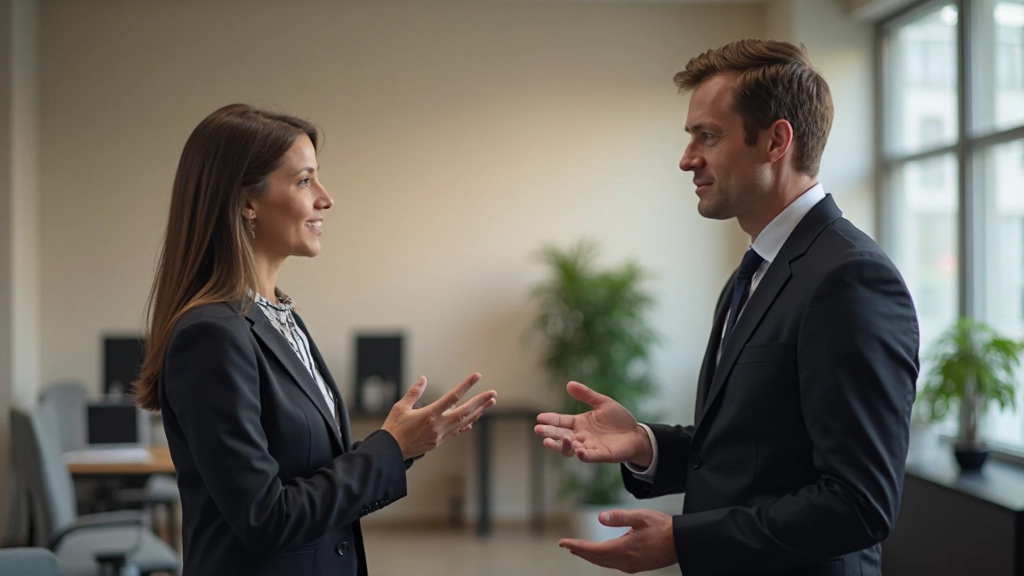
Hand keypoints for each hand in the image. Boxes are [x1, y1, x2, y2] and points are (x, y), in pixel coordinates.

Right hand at [382, 373, 495, 459]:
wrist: (390, 451)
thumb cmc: (394, 428)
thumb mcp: (401, 407)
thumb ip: (414, 392)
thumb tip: (423, 379)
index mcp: (429, 414)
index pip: (452, 397)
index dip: (466, 386)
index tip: (476, 377)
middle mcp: (438, 425)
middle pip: (465, 411)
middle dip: (480, 401)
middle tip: (493, 393)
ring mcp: (440, 435)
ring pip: (464, 422)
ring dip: (478, 412)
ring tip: (489, 403)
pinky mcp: (439, 441)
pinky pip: (456, 432)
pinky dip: (466, 425)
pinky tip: (473, 421)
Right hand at [534, 381, 652, 466]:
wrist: (636, 434)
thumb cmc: (619, 419)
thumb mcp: (603, 403)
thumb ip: (586, 395)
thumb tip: (569, 384)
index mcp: (579, 423)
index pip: (561, 421)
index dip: (550, 420)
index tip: (539, 418)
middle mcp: (581, 436)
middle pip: (561, 436)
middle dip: (549, 434)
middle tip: (538, 430)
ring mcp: (589, 446)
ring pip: (570, 449)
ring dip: (561, 446)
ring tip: (554, 440)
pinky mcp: (601, 455)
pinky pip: (589, 457)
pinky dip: (583, 455)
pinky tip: (578, 450)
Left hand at [559, 509, 676, 573]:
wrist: (680, 543)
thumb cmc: (662, 527)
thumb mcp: (640, 517)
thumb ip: (619, 517)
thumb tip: (600, 518)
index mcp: (624, 549)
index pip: (593, 550)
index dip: (576, 546)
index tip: (563, 543)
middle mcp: (625, 561)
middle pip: (595, 558)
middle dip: (580, 552)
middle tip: (566, 546)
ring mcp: (630, 566)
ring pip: (603, 563)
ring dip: (589, 556)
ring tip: (578, 550)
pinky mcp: (635, 566)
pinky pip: (612, 564)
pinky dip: (601, 559)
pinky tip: (599, 554)